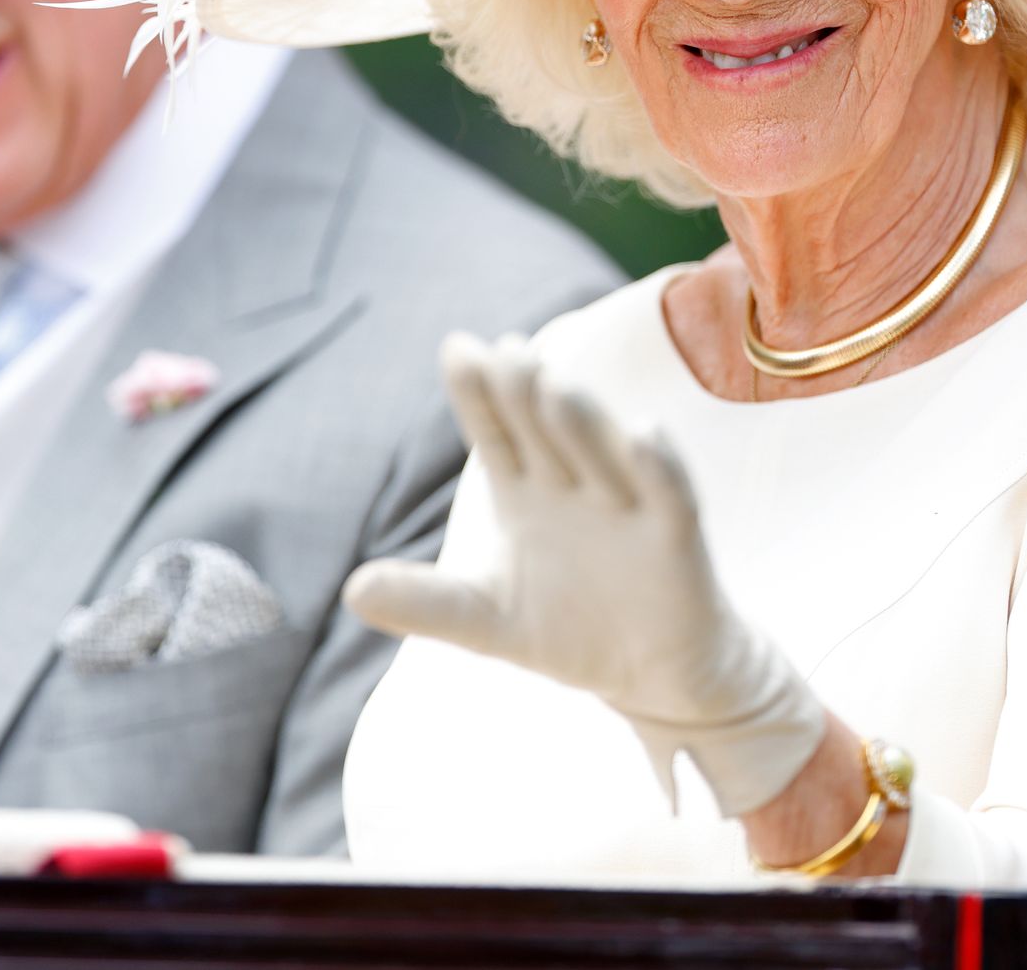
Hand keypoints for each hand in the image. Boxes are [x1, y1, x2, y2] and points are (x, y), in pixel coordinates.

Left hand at [343, 331, 825, 815]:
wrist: (653, 678)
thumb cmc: (567, 631)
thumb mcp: (486, 620)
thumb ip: (425, 602)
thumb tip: (350, 589)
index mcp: (524, 492)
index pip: (496, 432)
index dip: (478, 394)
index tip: (459, 349)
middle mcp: (573, 484)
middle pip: (546, 428)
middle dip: (526, 391)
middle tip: (506, 352)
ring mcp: (626, 506)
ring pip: (602, 450)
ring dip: (581, 419)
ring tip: (554, 384)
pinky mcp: (675, 540)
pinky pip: (670, 495)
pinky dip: (660, 465)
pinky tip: (645, 434)